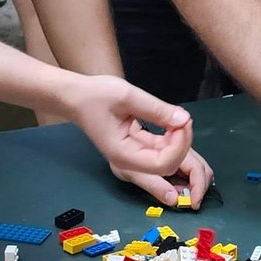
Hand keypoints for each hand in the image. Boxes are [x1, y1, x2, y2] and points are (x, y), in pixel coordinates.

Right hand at [68, 75, 193, 181]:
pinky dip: (169, 137)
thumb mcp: (128, 96)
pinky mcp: (135, 146)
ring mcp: (132, 155)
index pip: (163, 163)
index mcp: (123, 154)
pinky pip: (159, 148)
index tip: (182, 121)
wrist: (76, 96)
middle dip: (181, 144)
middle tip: (184, 119)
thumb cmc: (95, 95)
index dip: (179, 146)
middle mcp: (128, 161)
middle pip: (167, 165)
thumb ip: (157, 110)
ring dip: (177, 140)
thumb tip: (184, 119)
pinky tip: (171, 121)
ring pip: (165, 158)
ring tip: (178, 117)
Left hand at [119, 146, 214, 209]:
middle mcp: (178, 148)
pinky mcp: (175, 157)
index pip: (197, 169)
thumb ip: (155, 186)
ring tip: (180, 197)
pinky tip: (175, 189)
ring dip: (193, 186)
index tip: (193, 203)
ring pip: (197, 169)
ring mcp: (178, 152)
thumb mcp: (134, 175)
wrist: (115, 143)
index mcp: (172, 150)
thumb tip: (173, 199)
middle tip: (189, 203)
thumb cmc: (121, 156)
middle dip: (199, 188)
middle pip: (202, 169)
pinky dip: (187, 183)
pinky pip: (188, 171)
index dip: (198, 188)